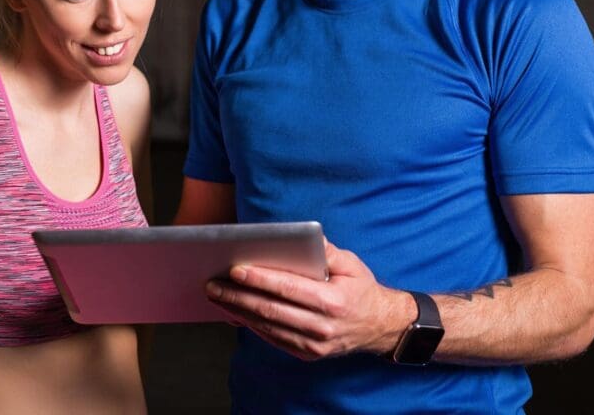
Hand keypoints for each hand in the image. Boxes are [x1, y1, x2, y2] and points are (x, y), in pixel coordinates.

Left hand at [206, 240, 411, 360]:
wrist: (380, 327)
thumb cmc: (362, 290)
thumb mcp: (352, 264)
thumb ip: (327, 252)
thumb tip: (305, 238)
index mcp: (333, 301)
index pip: (288, 288)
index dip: (259, 279)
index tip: (235, 269)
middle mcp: (322, 327)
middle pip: (271, 310)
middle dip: (238, 296)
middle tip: (213, 283)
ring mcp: (313, 345)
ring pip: (268, 326)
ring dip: (239, 311)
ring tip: (217, 295)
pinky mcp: (306, 354)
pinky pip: (273, 338)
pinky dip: (251, 324)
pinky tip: (235, 311)